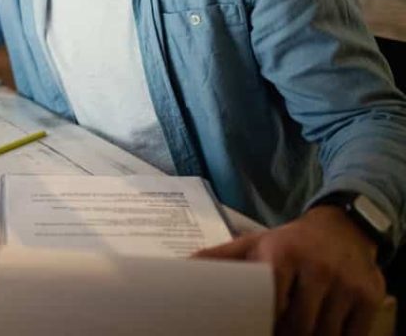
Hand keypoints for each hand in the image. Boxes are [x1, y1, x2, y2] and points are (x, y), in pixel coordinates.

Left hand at [194, 206, 385, 334]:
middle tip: (275, 335)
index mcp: (281, 254)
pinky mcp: (370, 296)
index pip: (270, 303)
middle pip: (298, 326)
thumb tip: (182, 266)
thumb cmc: (289, 242)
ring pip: (326, 334)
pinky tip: (323, 334)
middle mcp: (316, 267)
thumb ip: (220, 258)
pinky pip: (354, 335)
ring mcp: (346, 283)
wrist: (342, 228)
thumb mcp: (254, 244)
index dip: (262, 325)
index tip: (253, 329)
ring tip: (295, 335)